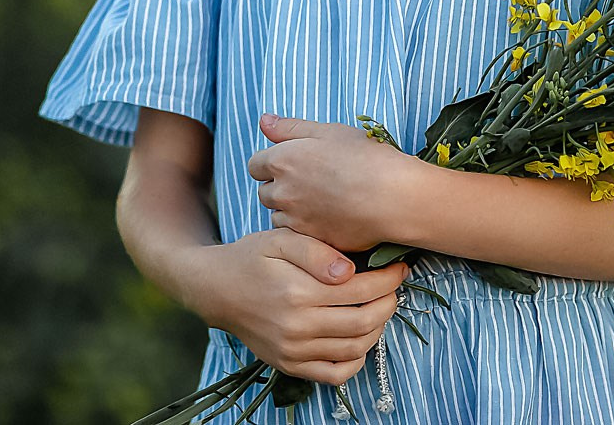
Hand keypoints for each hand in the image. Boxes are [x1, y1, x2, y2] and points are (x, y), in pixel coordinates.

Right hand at [190, 227, 406, 386]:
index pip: (360, 289)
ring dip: (377, 328)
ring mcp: (294, 350)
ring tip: (379, 307)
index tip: (398, 267)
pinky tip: (360, 339)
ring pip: (354, 348)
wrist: (215, 289)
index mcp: (298, 292)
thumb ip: (316, 251)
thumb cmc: (250, 258)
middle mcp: (297, 326)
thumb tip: (349, 271)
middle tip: (394, 287)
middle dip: (388, 302)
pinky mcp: (289, 364)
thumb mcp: (280, 239)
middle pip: (364, 321)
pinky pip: (334, 374)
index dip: (387, 278)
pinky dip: (356, 361)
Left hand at [247, 113, 414, 253]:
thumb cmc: (365, 158)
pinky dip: (308, 230)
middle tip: (309, 183)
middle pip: (265, 192)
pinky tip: (330, 220)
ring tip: (321, 203)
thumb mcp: (328, 131)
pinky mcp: (313, 242)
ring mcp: (296, 221)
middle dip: (280, 188)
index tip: (290, 164)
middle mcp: (283, 193)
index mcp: (282, 161)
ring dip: (291, 211)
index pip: (255, 165)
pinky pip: (299, 237)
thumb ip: (290, 128)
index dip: (271, 163)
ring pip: (279, 217)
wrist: (394, 197)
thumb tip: (264, 121)